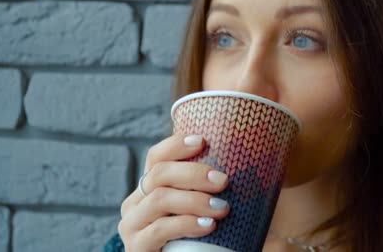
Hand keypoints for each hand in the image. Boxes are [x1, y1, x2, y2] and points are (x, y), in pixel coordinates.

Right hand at [117, 134, 230, 251]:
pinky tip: (209, 226)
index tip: (202, 141)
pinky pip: (160, 228)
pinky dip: (187, 224)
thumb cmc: (201, 238)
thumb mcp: (201, 207)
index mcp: (150, 187)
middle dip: (194, 173)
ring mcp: (132, 224)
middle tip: (223, 180)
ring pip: (160, 198)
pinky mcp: (136, 246)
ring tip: (223, 208)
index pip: (156, 156)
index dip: (176, 145)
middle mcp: (136, 201)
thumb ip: (210, 188)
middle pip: (159, 173)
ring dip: (195, 200)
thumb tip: (250, 162)